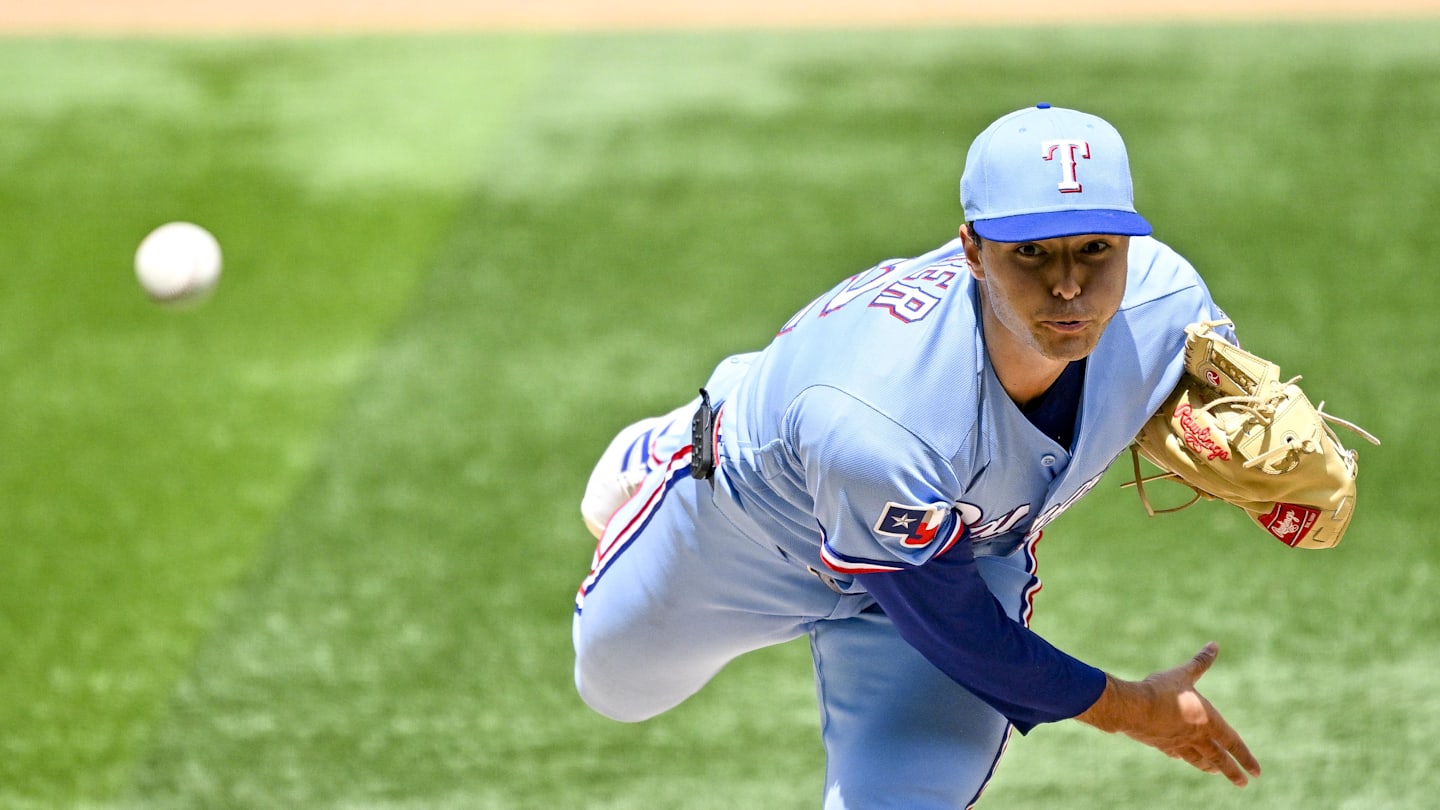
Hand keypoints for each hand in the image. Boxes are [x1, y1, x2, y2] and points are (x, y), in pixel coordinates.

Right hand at [1074, 642, 1261, 786]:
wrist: (1132, 708)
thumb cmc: (1161, 690)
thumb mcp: (1183, 674)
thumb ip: (1200, 662)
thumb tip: (1214, 645)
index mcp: (1207, 721)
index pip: (1233, 743)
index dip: (1246, 757)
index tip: (1256, 772)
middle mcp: (1196, 736)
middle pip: (1218, 759)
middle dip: (1232, 771)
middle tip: (1242, 783)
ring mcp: (1178, 743)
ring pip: (1198, 759)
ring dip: (1209, 766)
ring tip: (1215, 772)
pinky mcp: (1160, 744)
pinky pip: (1176, 753)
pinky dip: (1182, 756)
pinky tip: (1181, 757)